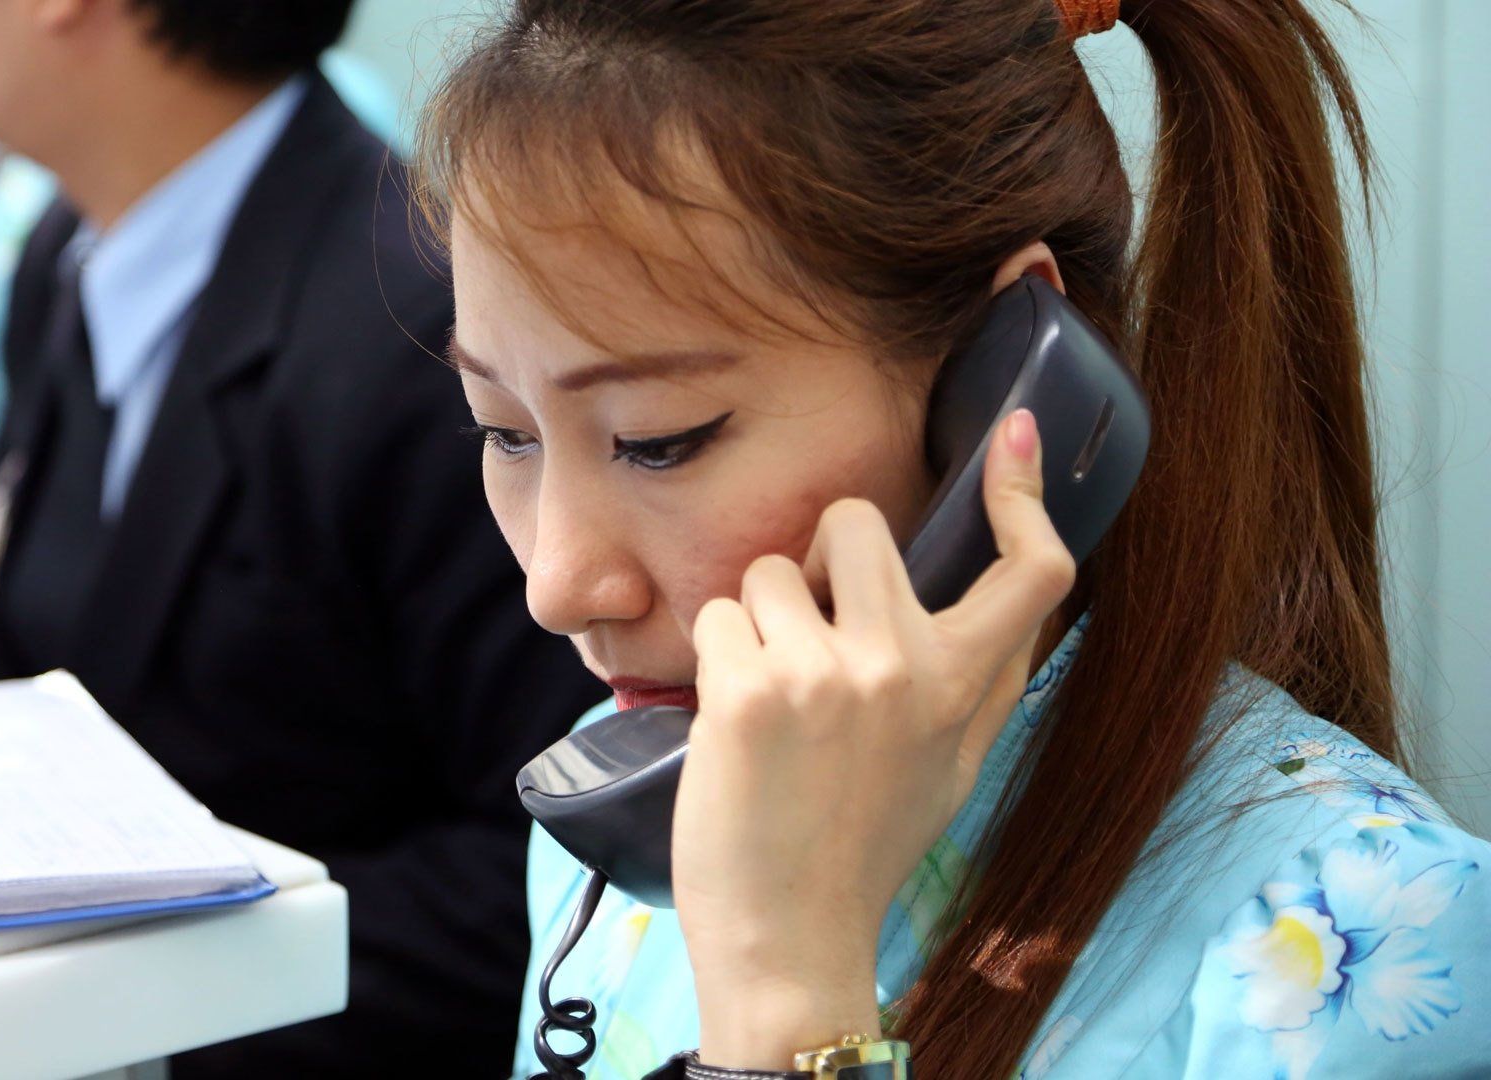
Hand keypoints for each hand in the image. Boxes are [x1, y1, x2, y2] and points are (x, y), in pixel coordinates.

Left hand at [676, 409, 1075, 1067]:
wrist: (791, 936)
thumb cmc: (865, 845)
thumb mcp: (954, 763)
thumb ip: (980, 674)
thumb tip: (1013, 590)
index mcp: (966, 686)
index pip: (1034, 573)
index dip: (1025, 493)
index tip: (1013, 433)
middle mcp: (906, 668)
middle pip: (855, 524)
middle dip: (817, 561)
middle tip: (806, 633)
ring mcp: (827, 676)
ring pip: (768, 570)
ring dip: (756, 621)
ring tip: (769, 703)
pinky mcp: (748, 692)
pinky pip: (717, 616)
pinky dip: (713, 659)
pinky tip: (731, 723)